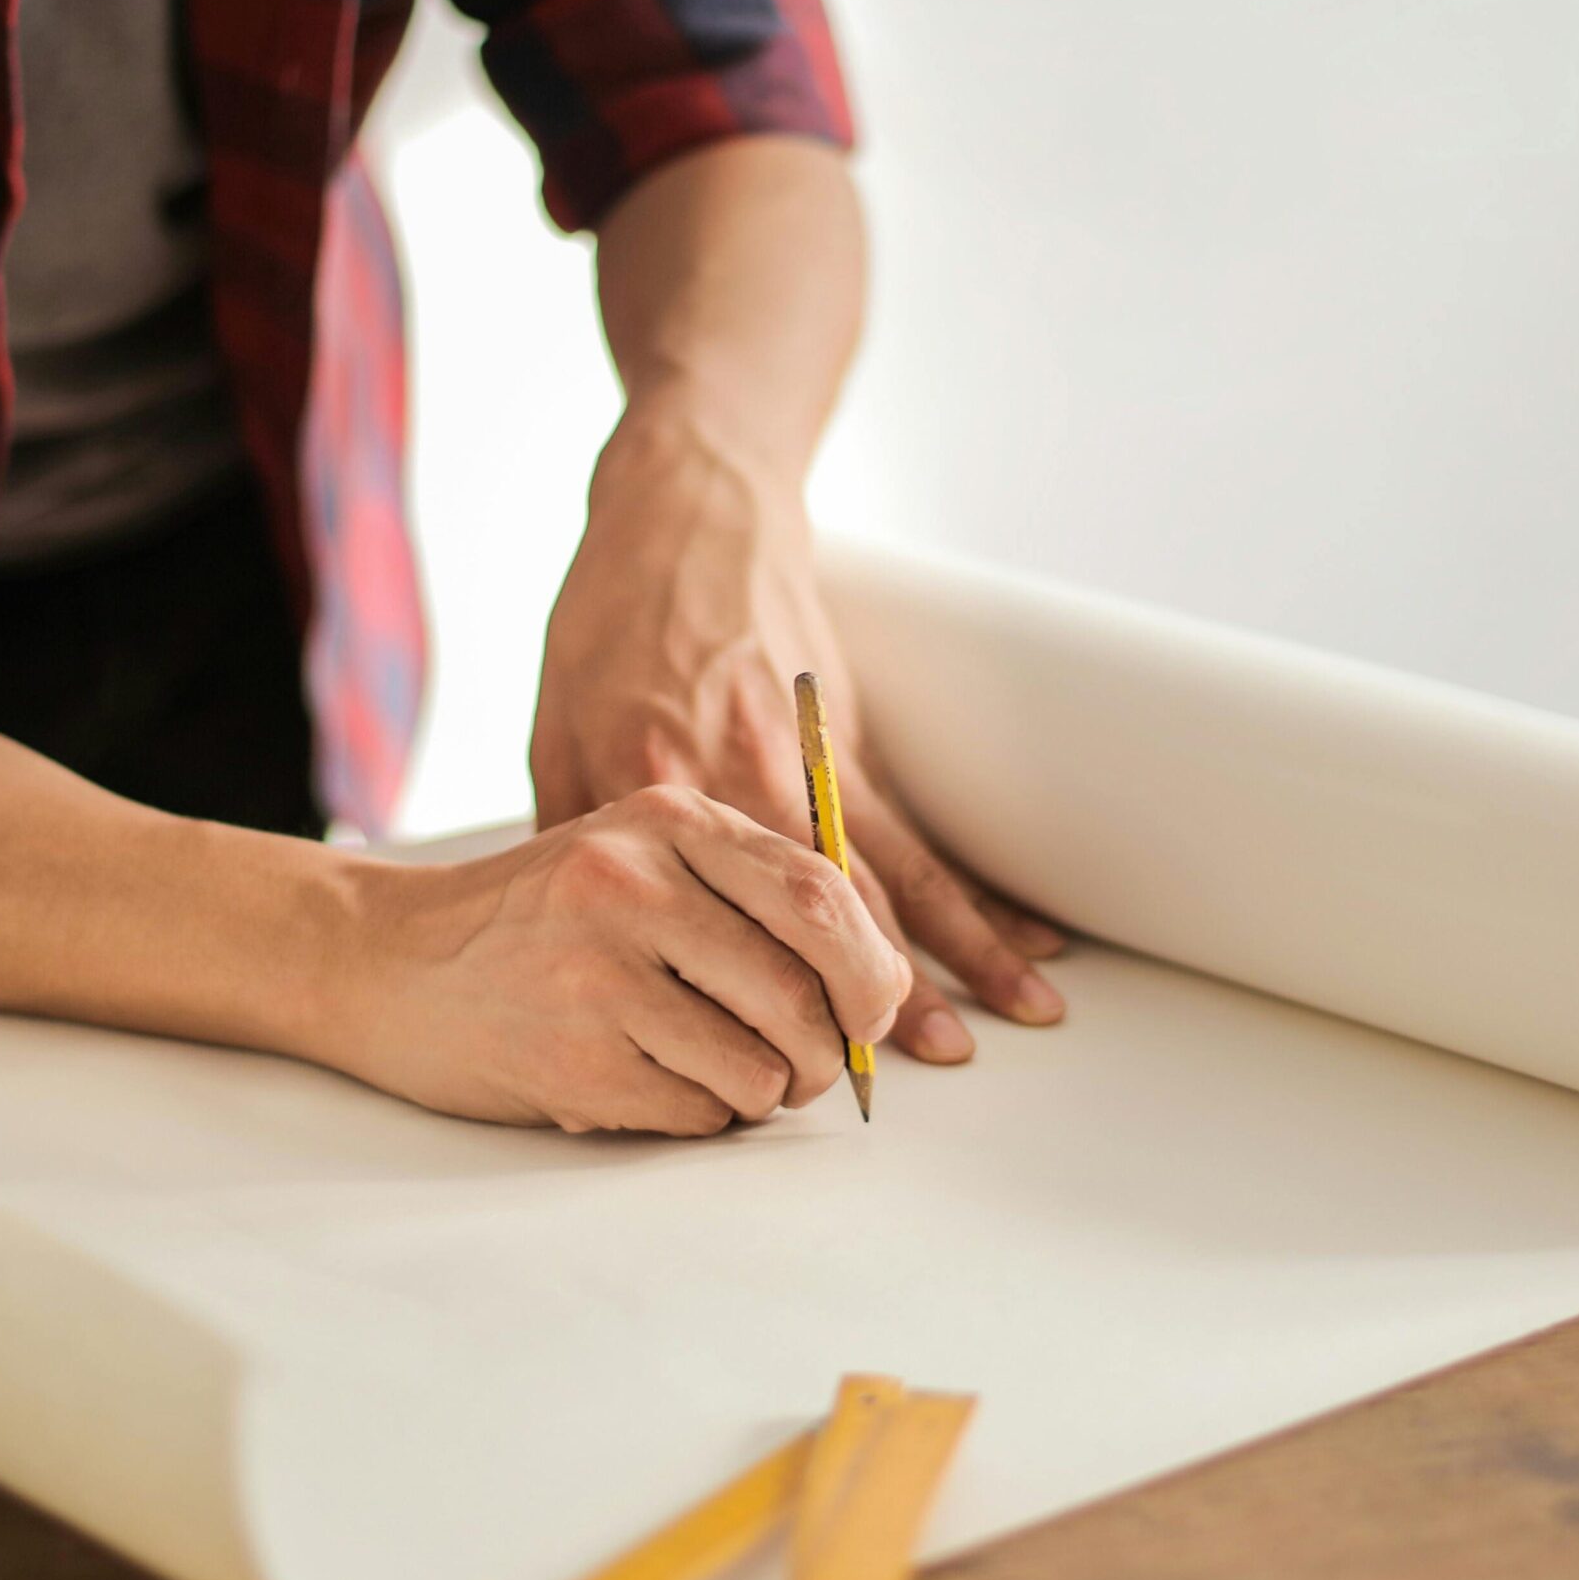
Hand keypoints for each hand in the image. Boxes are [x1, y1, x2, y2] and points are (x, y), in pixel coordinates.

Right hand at [320, 788, 909, 1132]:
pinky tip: (650, 1084)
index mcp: (667, 820)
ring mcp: (596, 972)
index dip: (871, 969)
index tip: (872, 1011)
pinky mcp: (572, 1057)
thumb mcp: (641, 860)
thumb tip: (888, 988)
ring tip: (713, 1072)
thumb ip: (755, 897)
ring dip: (760, 1093)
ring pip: (759, 1065)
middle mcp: (632, 884)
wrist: (387, 959)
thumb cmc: (541, 919)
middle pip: (805, 989)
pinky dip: (699, 1117)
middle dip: (829, 1051)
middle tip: (808, 1067)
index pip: (821, 894)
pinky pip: (698, 1113)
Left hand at [530, 419, 1064, 1061]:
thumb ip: (572, 833)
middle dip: (870, 997)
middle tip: (911, 1073)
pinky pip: (919, 830)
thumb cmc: (606, 616)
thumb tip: (583, 934)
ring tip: (1010, 1022)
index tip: (769, 1064)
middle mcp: (743, 778)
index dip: (744, 994)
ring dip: (956, 953)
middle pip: (816, 910)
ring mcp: (810, 758)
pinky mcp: (850, 737)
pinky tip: (1026, 936)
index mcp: (657, 786)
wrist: (687, 506)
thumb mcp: (553, 724)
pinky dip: (974, 886)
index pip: (706, 919)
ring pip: (891, 876)